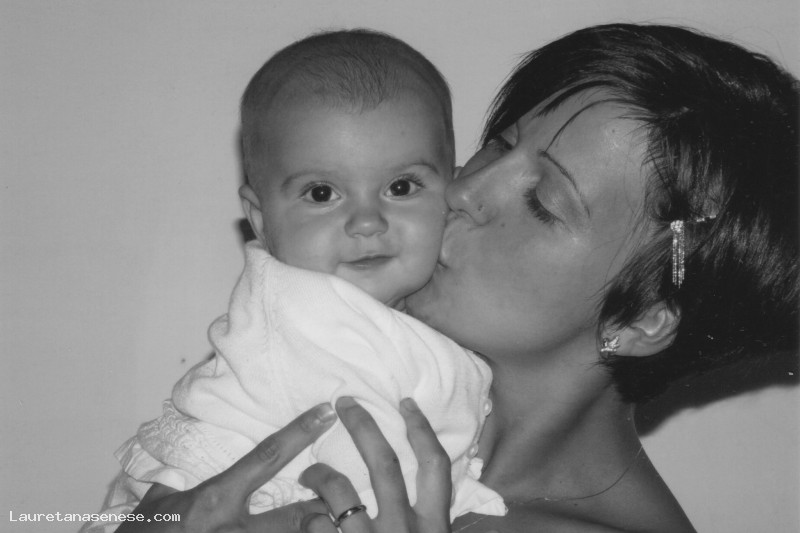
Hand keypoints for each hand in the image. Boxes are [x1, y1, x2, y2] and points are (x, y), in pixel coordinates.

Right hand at [116, 403, 336, 532]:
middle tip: (343, 496)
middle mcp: (232, 530)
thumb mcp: (160, 501)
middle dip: (326, 506)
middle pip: (299, 516)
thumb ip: (184, 477)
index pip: (267, 456)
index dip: (300, 432)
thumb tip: (197, 448)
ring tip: (335, 525)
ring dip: (314, 532)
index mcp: (215, 499)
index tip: (326, 413)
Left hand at [298, 397, 451, 532]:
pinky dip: (310, 516)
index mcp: (434, 526)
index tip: (406, 403)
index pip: (434, 466)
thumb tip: (405, 483)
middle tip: (345, 403)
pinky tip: (309, 516)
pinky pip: (317, 524)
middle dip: (363, 426)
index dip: (422, 430)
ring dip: (320, 474)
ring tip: (309, 474)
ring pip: (340, 490)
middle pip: (385, 463)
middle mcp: (405, 531)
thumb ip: (420, 519)